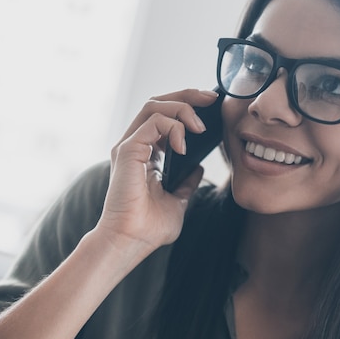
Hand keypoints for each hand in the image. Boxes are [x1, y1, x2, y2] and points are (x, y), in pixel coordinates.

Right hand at [96, 88, 219, 260]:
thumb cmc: (149, 227)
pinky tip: (184, 144)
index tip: (212, 105)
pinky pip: (153, 122)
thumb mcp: (178, 201)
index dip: (187, 105)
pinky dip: (173, 126)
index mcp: (145, 154)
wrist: (131, 242)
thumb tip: (198, 169)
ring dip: (182, 108)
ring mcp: (129, 146)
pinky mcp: (127, 150)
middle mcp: (134, 145)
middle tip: (211, 98)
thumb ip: (186, 182)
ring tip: (200, 126)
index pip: (164, 116)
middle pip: (158, 103)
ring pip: (154, 106)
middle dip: (187, 96)